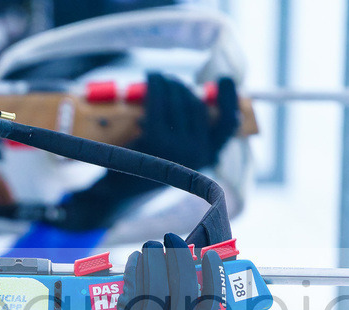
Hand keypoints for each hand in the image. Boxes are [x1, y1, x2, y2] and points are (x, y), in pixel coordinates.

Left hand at [30, 233, 225, 309]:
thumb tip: (187, 268)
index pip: (212, 309)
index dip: (215, 279)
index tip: (210, 256)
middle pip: (186, 291)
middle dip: (179, 257)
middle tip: (170, 239)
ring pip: (158, 287)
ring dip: (154, 259)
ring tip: (149, 246)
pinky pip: (134, 290)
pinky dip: (135, 270)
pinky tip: (133, 260)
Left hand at [58, 73, 238, 230]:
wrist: (118, 192)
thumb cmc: (148, 168)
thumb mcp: (177, 155)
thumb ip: (189, 133)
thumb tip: (196, 95)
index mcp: (207, 156)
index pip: (228, 124)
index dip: (230, 99)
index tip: (225, 79)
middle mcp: (198, 153)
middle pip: (196, 105)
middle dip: (183, 87)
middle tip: (169, 80)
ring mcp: (178, 147)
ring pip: (178, 100)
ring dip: (167, 83)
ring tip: (156, 77)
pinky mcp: (156, 140)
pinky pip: (158, 103)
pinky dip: (155, 86)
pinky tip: (150, 79)